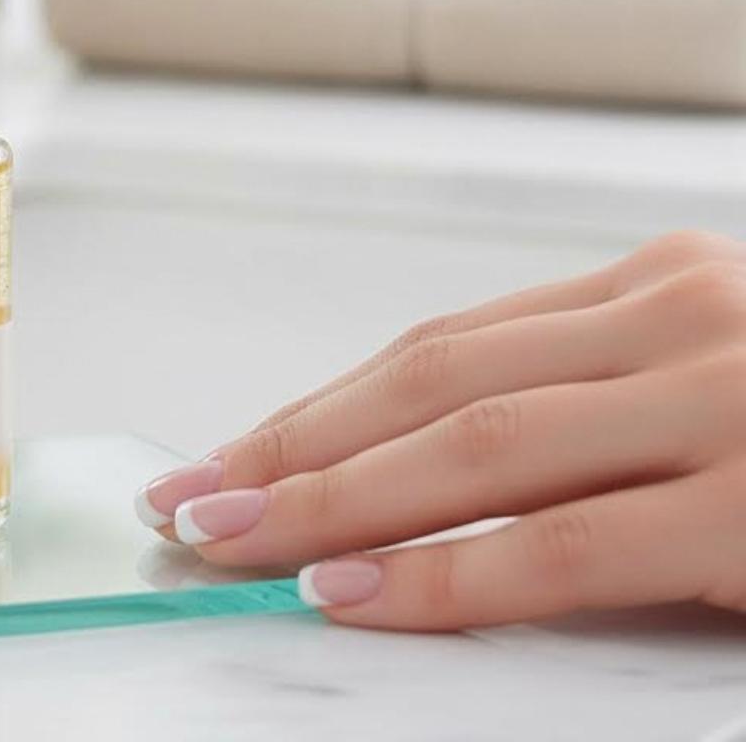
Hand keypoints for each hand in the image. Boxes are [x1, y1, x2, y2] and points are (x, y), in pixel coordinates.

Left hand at [133, 231, 745, 628]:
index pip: (443, 346)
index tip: (234, 451)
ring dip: (333, 497)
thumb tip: (443, 466)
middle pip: (432, 384)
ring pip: (475, 447)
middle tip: (187, 501)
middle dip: (294, 446)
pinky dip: (450, 573)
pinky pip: (570, 545)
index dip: (325, 403)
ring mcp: (726, 402)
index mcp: (657, 285)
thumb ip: (605, 396)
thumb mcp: (717, 371)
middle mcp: (679, 317)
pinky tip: (353, 593)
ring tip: (226, 542)